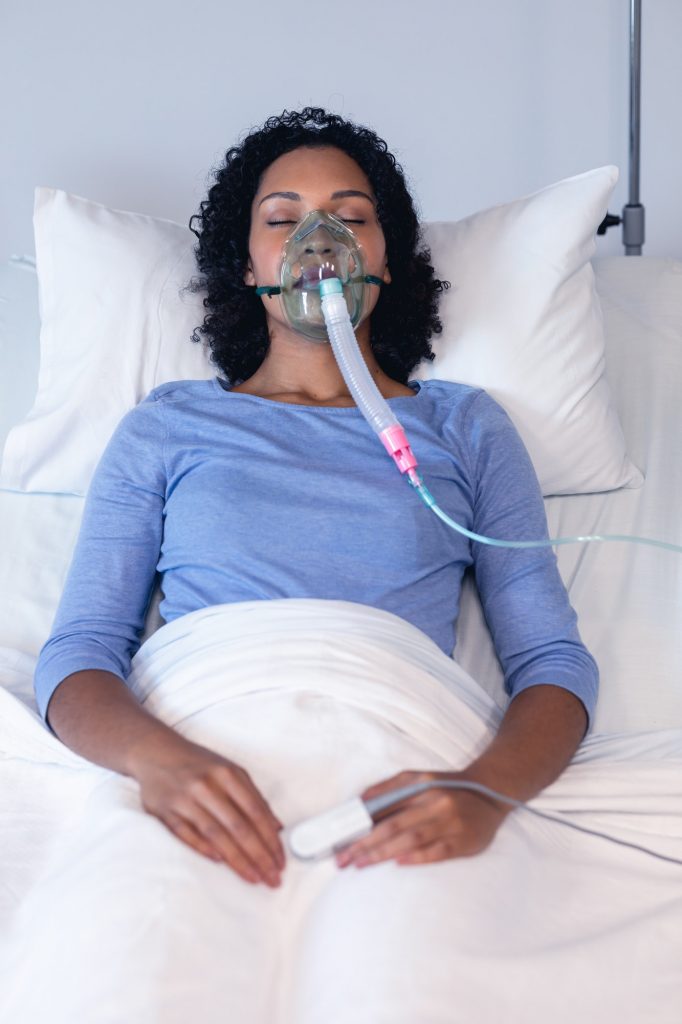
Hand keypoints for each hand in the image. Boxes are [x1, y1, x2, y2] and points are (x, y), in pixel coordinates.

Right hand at [132, 734, 285, 887]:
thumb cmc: (200, 765)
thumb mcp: (230, 771)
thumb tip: (276, 827)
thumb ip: (253, 797)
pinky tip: (221, 863)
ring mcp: (184, 799)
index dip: (270, 839)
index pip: (255, 812)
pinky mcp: (165, 811)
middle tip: (273, 877)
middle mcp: (207, 786)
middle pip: (238, 827)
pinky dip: (204, 849)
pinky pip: (187, 835)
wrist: (156, 752)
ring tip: (253, 877)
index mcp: (227, 774)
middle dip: (259, 856)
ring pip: (215, 835)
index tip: (280, 859)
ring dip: (237, 860)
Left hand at [335, 769, 507, 869]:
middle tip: (343, 857)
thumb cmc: (446, 788)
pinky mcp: (464, 841)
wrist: (491, 792)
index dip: (360, 822)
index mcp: (421, 784)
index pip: (384, 805)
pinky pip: (438, 851)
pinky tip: (399, 863)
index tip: (340, 837)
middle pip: (394, 825)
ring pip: (412, 838)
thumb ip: (389, 788)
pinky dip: (418, 857)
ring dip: (383, 852)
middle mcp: (435, 801)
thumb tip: (358, 802)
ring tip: (360, 863)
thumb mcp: (419, 778)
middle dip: (365, 843)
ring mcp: (451, 821)